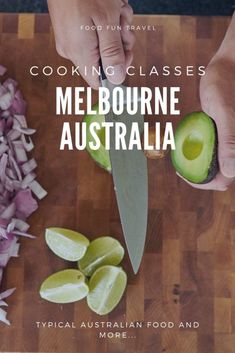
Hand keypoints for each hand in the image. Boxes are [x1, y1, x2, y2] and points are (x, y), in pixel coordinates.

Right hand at [48, 0, 134, 88]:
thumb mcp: (107, 22)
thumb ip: (113, 54)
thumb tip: (118, 80)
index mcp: (79, 53)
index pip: (98, 82)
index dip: (116, 74)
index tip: (127, 56)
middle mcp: (73, 50)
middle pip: (104, 62)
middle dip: (120, 44)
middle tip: (124, 26)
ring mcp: (71, 38)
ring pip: (103, 45)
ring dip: (117, 29)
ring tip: (117, 10)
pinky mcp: (73, 28)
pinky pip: (96, 33)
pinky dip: (108, 21)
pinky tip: (112, 6)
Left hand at [179, 14, 234, 190]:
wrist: (225, 68)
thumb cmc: (225, 85)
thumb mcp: (225, 113)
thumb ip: (229, 142)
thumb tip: (230, 172)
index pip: (224, 179)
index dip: (203, 183)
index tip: (183, 174)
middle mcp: (234, 148)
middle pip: (218, 175)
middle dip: (198, 175)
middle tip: (179, 167)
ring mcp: (229, 142)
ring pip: (214, 164)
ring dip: (198, 165)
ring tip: (181, 158)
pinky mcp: (222, 135)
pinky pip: (211, 151)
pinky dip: (199, 152)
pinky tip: (186, 145)